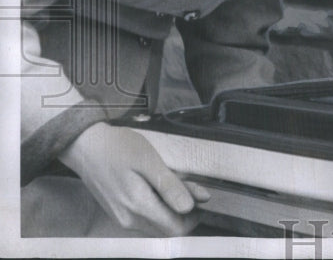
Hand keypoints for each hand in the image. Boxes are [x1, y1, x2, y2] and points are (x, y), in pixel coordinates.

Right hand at [60, 121, 210, 235]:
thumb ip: (170, 186)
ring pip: (158, 225)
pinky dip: (158, 207)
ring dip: (171, 209)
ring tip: (173, 182)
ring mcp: (122, 219)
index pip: (176, 229)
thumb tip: (190, 207)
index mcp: (139, 207)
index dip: (193, 216)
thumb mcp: (149, 160)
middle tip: (188, 185)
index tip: (199, 195)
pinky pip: (145, 219)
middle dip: (184, 211)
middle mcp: (130, 220)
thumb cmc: (118, 148)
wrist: (87, 147)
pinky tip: (158, 187)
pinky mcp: (119, 213)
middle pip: (168, 230)